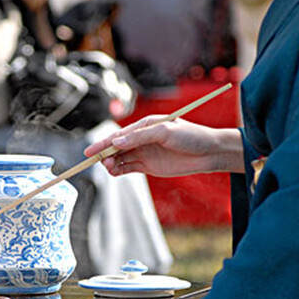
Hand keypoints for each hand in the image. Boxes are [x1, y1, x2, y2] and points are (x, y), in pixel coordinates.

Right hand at [83, 116, 244, 177]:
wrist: (208, 152)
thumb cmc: (190, 136)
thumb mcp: (165, 131)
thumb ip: (140, 137)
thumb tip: (117, 143)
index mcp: (144, 126)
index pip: (119, 135)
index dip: (103, 143)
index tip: (90, 151)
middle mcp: (141, 139)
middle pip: (116, 147)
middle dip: (105, 154)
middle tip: (101, 162)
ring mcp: (143, 153)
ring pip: (120, 159)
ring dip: (111, 164)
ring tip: (110, 168)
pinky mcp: (147, 166)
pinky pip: (128, 168)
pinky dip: (119, 171)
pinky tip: (114, 173)